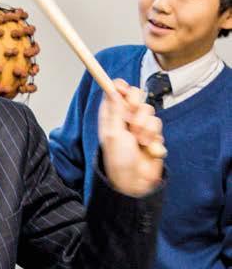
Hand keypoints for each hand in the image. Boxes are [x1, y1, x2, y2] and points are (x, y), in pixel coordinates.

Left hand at [97, 79, 164, 196]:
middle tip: (131, 120)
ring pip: (149, 111)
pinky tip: (148, 149)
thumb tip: (111, 90)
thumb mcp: (113, 134)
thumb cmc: (119, 161)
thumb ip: (115, 111)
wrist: (135, 181)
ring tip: (139, 142)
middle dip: (137, 107)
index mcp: (111, 117)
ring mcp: (140, 126)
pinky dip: (153, 138)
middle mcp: (125, 118)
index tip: (124, 88)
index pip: (115, 92)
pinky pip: (158, 126)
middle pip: (136, 96)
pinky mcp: (152, 134)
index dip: (120, 87)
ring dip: (145, 128)